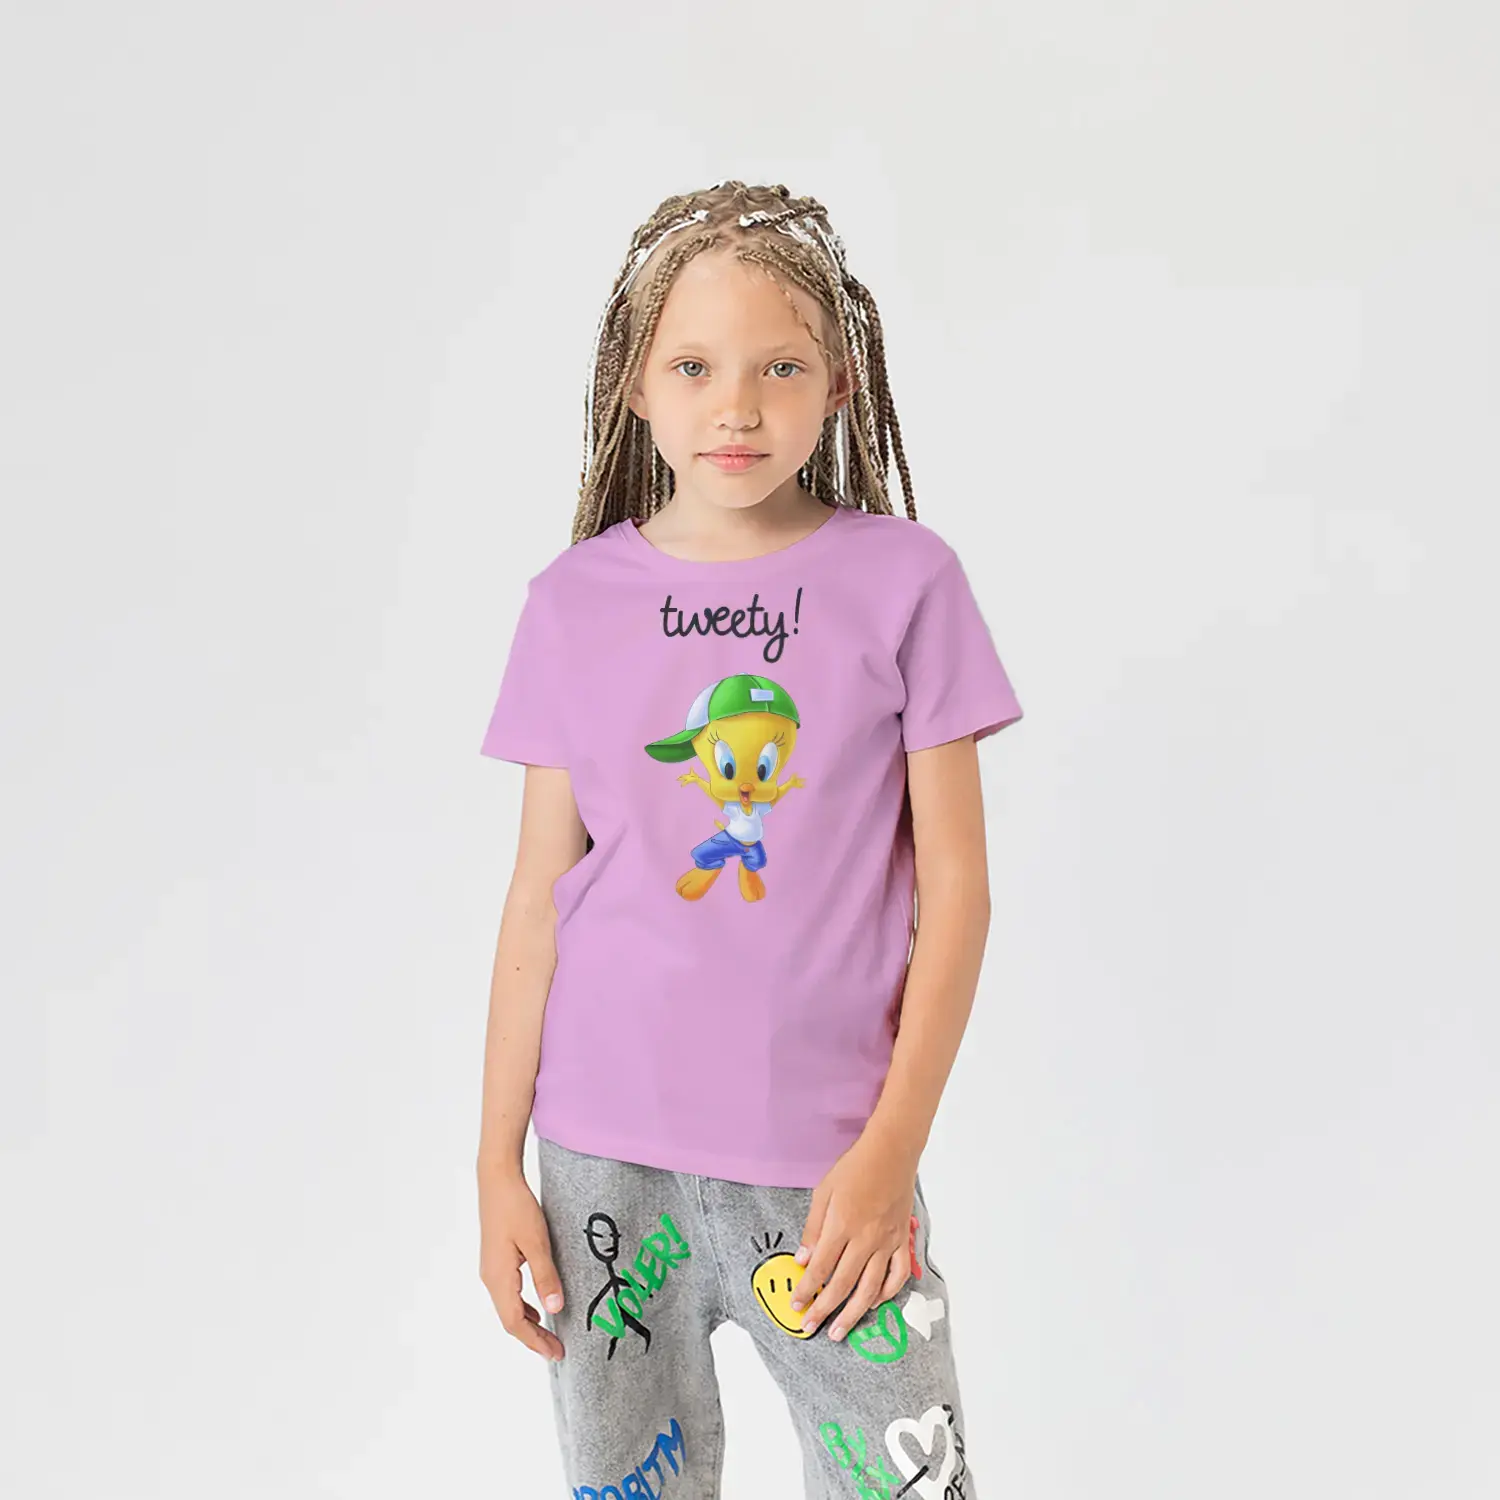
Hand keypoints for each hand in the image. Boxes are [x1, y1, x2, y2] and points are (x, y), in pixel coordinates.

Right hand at [477, 1163, 565, 1361]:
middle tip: (557, 1351)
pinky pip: (508, 1294)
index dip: (535, 1341)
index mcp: (499, 1278)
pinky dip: (523, 1307)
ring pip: (508, 1307)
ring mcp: (491, 1269)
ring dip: (528, 1324)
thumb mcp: (537, 1241)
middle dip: (533, 1338)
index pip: (515, 1322)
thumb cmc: (517, 1207)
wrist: (497, 1180)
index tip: (556, 1353)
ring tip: (549, 1335)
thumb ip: (545, 1276)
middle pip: (510, 1319)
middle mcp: (490, 1278)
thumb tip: (554, 1310)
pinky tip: (537, 1306)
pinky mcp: (495, 1260)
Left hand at [789, 1129, 918, 1340]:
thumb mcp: (823, 1192)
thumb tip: (803, 1260)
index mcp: (842, 1225)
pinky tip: (874, 1303)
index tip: (796, 1305)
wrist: (891, 1153)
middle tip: (810, 1327)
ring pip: (870, 1288)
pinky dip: (886, 1294)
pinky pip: (897, 1276)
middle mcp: (865, 1239)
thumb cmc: (854, 1168)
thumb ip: (813, 1228)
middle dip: (824, 1310)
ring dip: (853, 1313)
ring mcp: (887, 1242)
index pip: (820, 1268)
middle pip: (842, 1284)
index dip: (807, 1290)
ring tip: (839, 1331)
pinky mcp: (902, 1241)